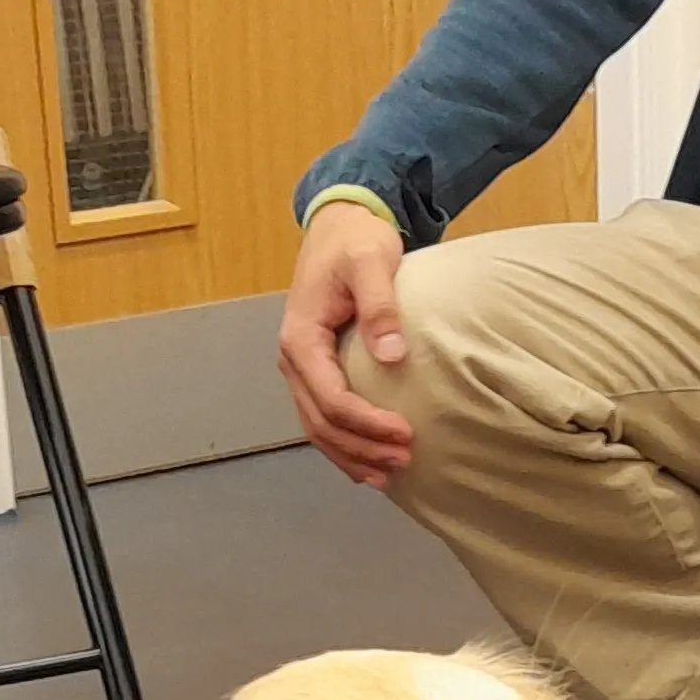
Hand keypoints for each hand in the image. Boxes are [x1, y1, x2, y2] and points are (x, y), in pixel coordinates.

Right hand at [278, 199, 414, 486]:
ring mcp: (301, 367)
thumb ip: (380, 306)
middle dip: (360, 448)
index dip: (367, 423)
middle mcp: (294, 360)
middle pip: (321, 422)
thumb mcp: (371, 262)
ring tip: (387, 473)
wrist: (338, 225)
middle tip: (402, 460)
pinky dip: (344, 443)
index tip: (405, 432)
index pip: (331, 398)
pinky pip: (322, 416)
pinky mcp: (315, 369)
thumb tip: (391, 354)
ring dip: (351, 454)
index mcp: (301, 339)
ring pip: (317, 427)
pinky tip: (367, 460)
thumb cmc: (356, 241)